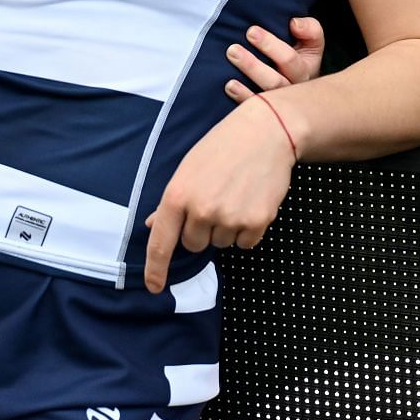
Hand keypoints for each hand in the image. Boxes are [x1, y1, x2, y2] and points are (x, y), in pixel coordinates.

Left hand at [143, 98, 296, 292]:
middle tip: (216, 200)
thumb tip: (152, 224)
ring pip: (221, 243)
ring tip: (236, 195)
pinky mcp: (257, 221)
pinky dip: (248, 230)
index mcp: (178, 195)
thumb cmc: (223, 146)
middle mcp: (201, 209)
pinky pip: (246, 243)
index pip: (160, 242)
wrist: (267, 132)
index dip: (155, 270)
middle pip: (194, 245)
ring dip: (227, 228)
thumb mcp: (189, 168)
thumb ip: (171, 201)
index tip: (155, 287)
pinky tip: (251, 202)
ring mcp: (229, 217)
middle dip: (202, 230)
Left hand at [225, 17, 323, 101]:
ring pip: (264, 93)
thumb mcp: (312, 42)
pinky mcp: (267, 112)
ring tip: (231, 60)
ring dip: (246, 78)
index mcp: (306, 70)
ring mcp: (280, 103)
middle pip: (275, 81)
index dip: (270, 45)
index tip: (251, 31)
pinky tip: (229, 85)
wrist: (307, 93)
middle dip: (253, 64)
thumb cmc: (302, 59)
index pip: (289, 59)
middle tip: (233, 49)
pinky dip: (242, 96)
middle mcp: (293, 90)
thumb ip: (309, 29)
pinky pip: (254, 107)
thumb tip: (294, 24)